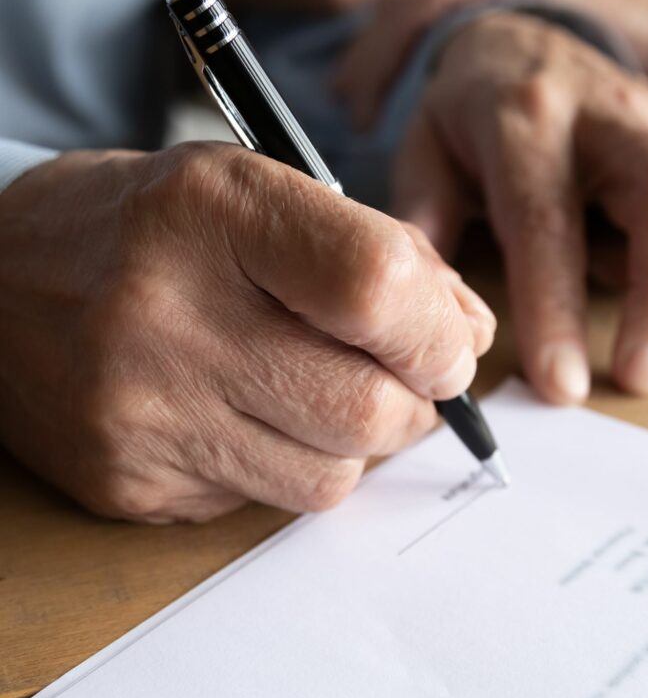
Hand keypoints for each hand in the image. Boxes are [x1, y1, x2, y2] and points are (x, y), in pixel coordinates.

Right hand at [0, 143, 493, 522]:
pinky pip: (266, 504)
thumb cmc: (152, 229)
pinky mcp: (129, 486)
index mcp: (212, 212)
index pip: (373, 288)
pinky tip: (247, 415)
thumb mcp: (260, 193)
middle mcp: (166, 317)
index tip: (447, 343)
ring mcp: (140, 416)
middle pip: (366, 408)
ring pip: (331, 476)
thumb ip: (379, 255)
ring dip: (355, 441)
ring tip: (317, 390)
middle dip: (415, 402)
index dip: (437, 330)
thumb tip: (467, 335)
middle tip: (401, 376)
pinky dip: (287, 462)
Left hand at [393, 13, 647, 404]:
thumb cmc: (474, 116)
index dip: (557, 309)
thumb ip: (428, 226)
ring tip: (636, 296)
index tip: (562, 386)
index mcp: (523, 120)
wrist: (523, 38)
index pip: (548, 220)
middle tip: (640, 375)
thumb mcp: (424, 155)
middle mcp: (608, 109)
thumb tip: (447, 316)